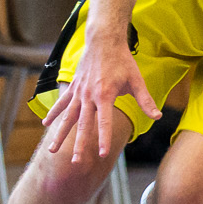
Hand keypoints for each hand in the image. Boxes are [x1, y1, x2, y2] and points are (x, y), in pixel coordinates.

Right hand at [40, 38, 157, 161]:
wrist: (103, 41)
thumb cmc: (122, 61)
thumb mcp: (136, 80)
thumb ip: (145, 100)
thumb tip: (157, 116)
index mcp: (105, 95)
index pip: (104, 122)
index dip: (104, 138)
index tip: (103, 154)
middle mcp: (88, 96)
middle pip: (83, 125)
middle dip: (80, 144)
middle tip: (76, 162)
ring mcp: (78, 92)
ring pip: (67, 117)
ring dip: (60, 134)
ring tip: (52, 151)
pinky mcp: (73, 87)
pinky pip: (61, 103)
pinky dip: (53, 113)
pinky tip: (45, 124)